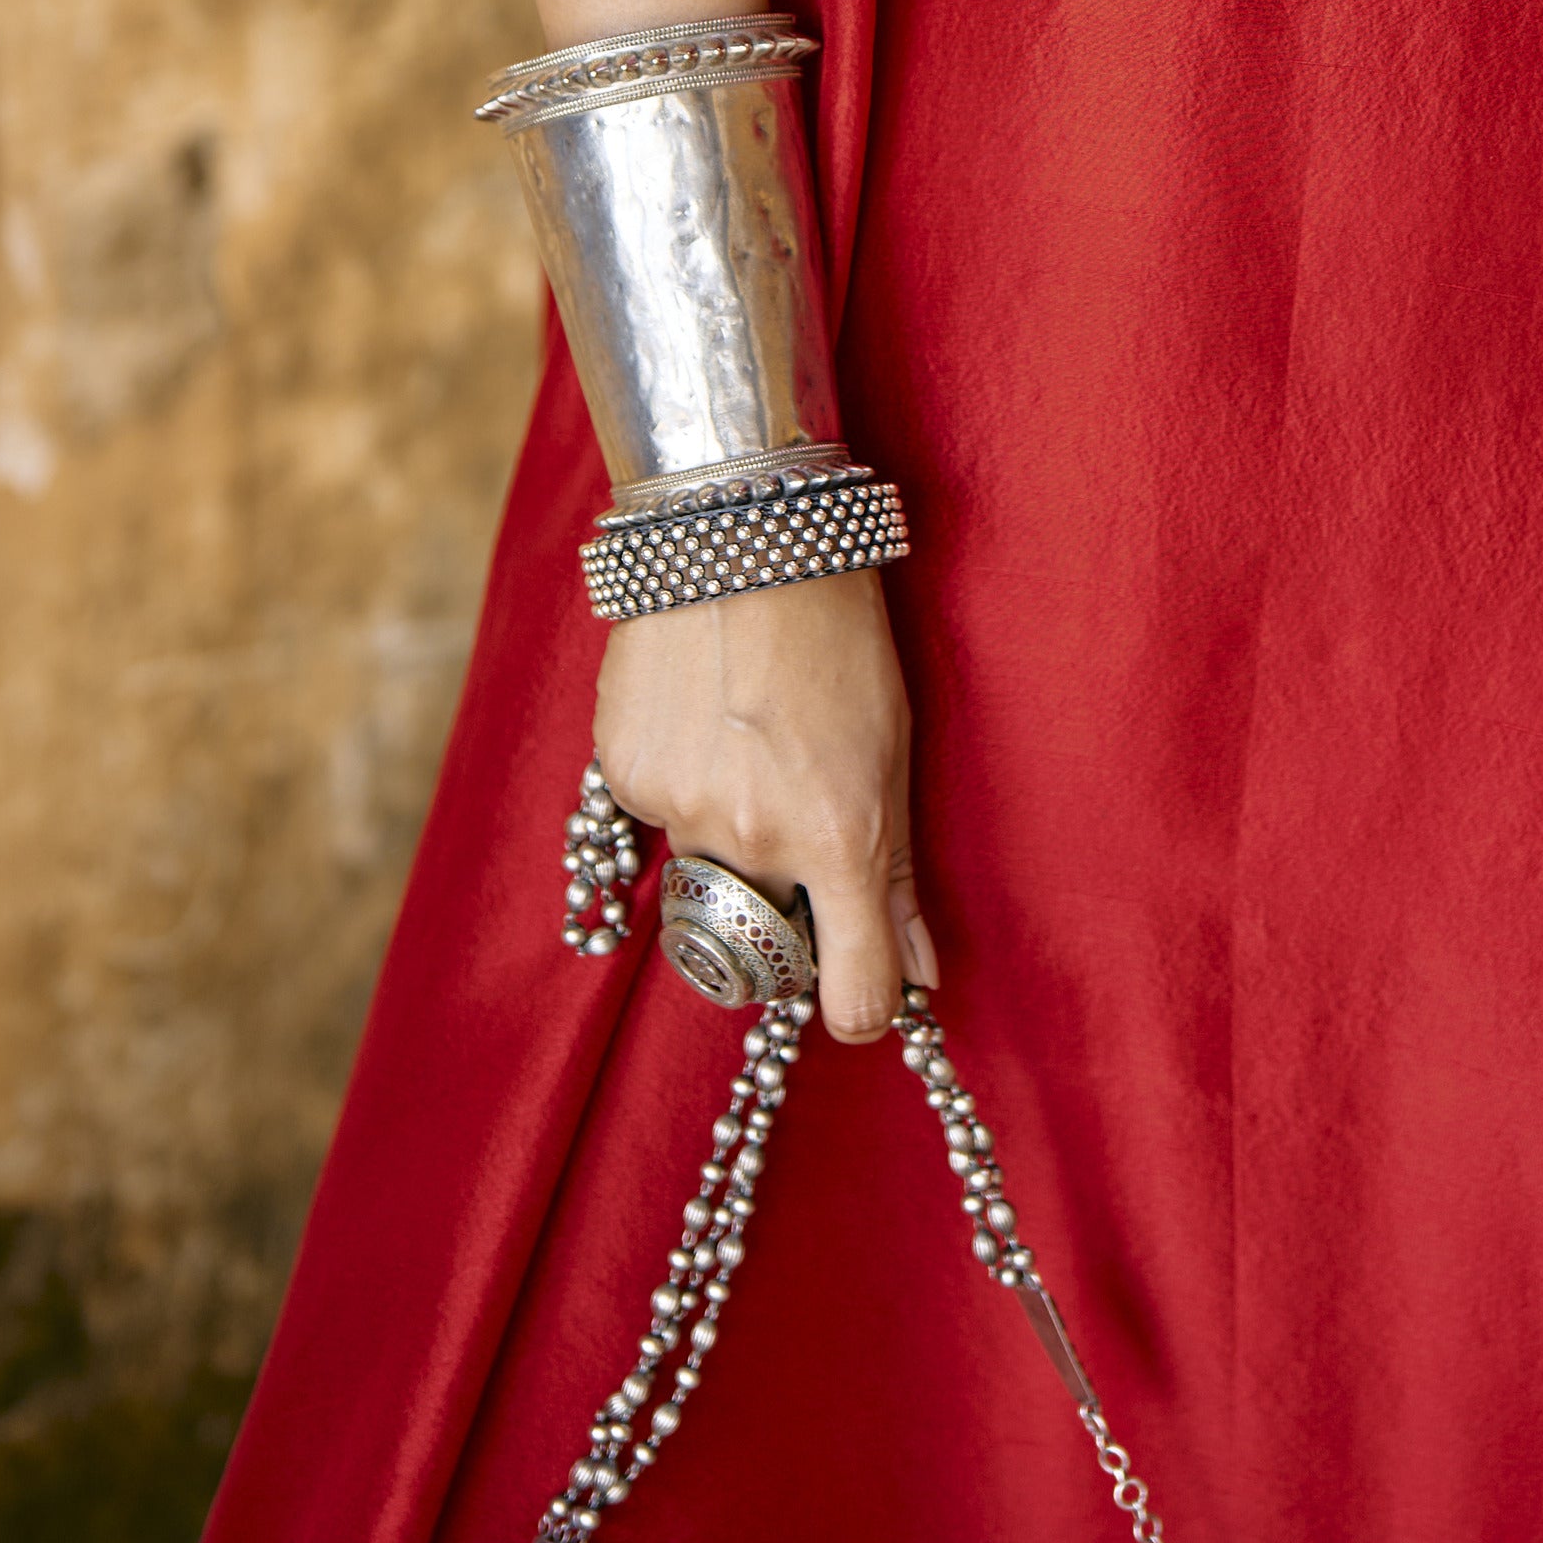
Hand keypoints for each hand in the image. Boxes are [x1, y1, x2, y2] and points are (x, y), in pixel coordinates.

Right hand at [593, 568, 935, 1044]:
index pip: (851, 996)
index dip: (860, 1007)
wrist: (739, 535)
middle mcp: (753, 840)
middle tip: (801, 814)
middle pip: (768, 934)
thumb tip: (920, 976)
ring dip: (728, 832)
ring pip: (705, 871)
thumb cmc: (838, 634)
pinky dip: (679, 786)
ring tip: (748, 737)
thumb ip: (897, 876)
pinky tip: (700, 717)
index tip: (860, 996)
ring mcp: (679, 810)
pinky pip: (654, 820)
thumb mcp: (892, 750)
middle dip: (785, 900)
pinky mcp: (622, 778)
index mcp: (840, 838)